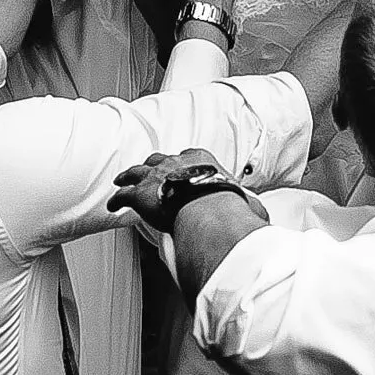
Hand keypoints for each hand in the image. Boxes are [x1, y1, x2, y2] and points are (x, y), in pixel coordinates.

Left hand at [108, 149, 267, 232]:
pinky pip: (123, 195)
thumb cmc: (226, 205)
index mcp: (201, 158)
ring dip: (129, 176)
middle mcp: (175, 162)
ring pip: (136, 172)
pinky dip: (116, 200)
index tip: (181, 168)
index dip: (182, 163)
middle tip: (148, 171)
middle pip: (159, 159)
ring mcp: (155, 175)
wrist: (206, 209)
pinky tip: (113, 205)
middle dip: (152, 165)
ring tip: (122, 179)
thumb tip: (262, 217)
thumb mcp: (244, 200)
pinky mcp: (139, 194)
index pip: (188, 156)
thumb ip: (250, 206)